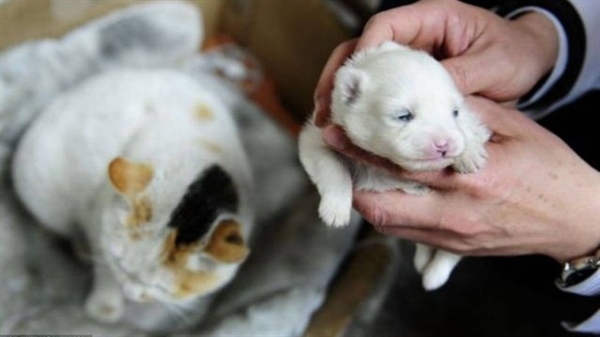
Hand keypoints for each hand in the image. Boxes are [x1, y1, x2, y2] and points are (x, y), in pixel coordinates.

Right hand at [313, 0, 558, 126]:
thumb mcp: (493, 65)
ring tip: (329, 122)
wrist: (529, 61)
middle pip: (363, 49)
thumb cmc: (515, 53)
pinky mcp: (410, 80)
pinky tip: (352, 128)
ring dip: (344, 96)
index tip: (353, 80)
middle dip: (340, 78)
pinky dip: (364, 108)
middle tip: (325, 107)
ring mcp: (409, 57)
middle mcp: (414, 35)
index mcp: (433, 18)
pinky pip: (381, 90)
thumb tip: (426, 103)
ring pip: (365, 71)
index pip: (384, 26)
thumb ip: (459, 79)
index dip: (364, 50)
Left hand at [322, 96, 599, 263]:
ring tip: (358, 177)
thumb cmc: (550, 170)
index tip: (337, 136)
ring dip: (369, 203)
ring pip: (392, 227)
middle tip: (340, 163)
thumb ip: (469, 113)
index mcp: (471, 179)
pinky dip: (393, 215)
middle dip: (353, 188)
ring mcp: (454, 237)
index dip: (361, 151)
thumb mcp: (515, 128)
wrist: (575, 218)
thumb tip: (431, 97)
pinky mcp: (457, 250)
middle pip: (383, 210)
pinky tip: (390, 195)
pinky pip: (410, 235)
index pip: (401, 164)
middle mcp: (456, 214)